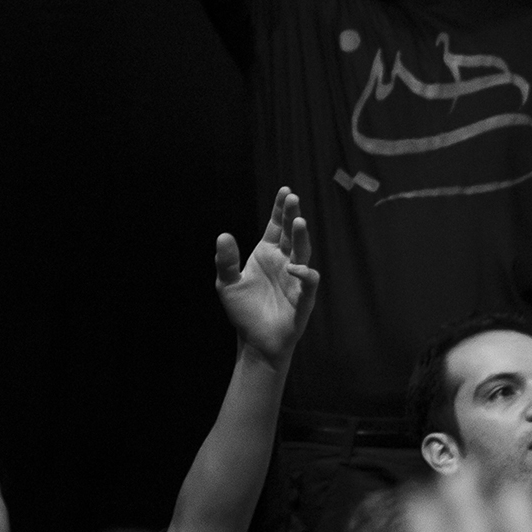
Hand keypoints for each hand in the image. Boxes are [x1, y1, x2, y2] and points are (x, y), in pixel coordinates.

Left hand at [214, 188, 318, 361]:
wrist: (254, 340)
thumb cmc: (244, 310)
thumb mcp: (227, 284)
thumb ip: (226, 261)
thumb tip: (223, 235)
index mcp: (268, 254)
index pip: (276, 226)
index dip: (281, 209)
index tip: (285, 190)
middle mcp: (285, 262)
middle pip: (291, 234)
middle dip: (292, 215)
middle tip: (292, 198)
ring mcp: (296, 279)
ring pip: (303, 253)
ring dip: (301, 238)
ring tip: (298, 221)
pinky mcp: (303, 298)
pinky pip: (308, 282)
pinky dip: (304, 274)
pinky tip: (293, 267)